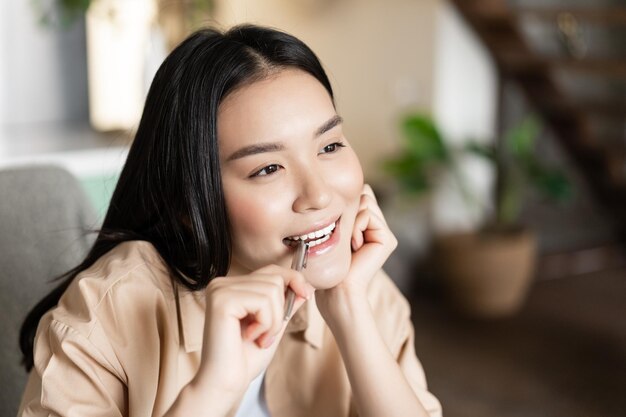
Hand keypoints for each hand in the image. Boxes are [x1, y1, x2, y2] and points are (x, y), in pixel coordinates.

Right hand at [193, 265, 314, 400]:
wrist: (225, 383)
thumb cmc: (245, 358)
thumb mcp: (273, 324)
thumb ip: (287, 303)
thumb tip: (307, 285)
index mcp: (232, 286)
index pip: (271, 270)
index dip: (293, 279)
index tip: (306, 294)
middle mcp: (222, 283)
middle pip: (274, 278)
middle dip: (280, 310)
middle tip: (265, 335)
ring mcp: (220, 290)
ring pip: (272, 290)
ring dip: (273, 320)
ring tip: (258, 337)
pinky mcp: (222, 300)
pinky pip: (263, 301)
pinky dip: (265, 323)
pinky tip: (250, 336)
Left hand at [316, 184, 396, 321]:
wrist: (336, 290)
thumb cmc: (328, 264)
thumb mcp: (334, 230)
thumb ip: (345, 210)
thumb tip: (350, 187)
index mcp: (367, 226)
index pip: (360, 196)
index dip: (347, 205)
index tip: (339, 230)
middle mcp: (379, 229)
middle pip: (364, 196)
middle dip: (350, 211)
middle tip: (345, 237)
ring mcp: (385, 234)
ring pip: (367, 202)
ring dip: (352, 220)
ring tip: (349, 242)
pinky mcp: (388, 239)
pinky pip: (369, 215)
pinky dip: (357, 227)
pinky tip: (355, 245)